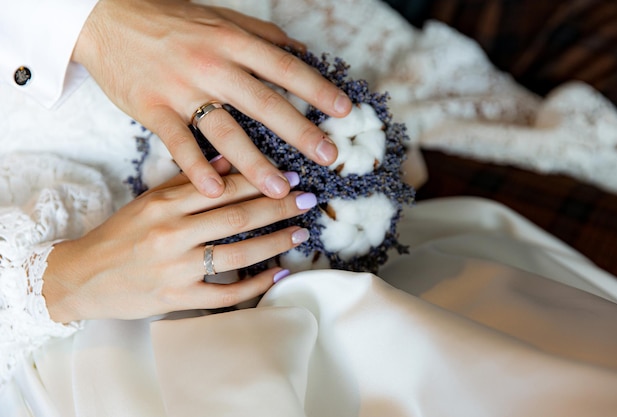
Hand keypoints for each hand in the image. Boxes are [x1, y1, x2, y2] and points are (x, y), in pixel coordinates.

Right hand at [43, 172, 314, 322]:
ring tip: (300, 232)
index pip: (221, 187)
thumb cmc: (119, 234)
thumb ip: (186, 179)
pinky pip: (226, 294)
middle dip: (278, 208)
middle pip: (236, 218)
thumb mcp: (148, 199)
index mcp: (164, 204)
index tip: (289, 177)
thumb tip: (226, 157)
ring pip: (237, 254)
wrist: (82, 276)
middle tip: (308, 201)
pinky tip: (279, 274)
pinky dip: (256, 285)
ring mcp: (176, 269)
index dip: (260, 181)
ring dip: (275, 242)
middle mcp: (172, 233)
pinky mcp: (178, 299)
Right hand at [72, 0, 351, 198]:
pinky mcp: (152, 108)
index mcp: (232, 41)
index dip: (317, 89)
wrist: (107, 18)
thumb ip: (264, 37)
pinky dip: (197, 167)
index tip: (344, 112)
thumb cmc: (171, 20)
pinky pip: (178, 143)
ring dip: (254, 163)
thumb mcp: (221, 18)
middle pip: (263, 102)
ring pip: (224, 130)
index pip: (284, 68)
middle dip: (299, 131)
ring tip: (279, 188)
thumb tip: (304, 54)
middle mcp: (211, 64)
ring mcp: (181, 88)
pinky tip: (216, 191)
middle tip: (327, 157)